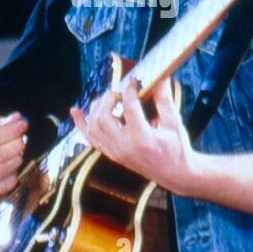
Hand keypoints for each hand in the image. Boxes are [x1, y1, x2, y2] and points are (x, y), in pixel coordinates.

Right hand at [0, 108, 27, 196]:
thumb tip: (17, 119)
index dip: (12, 130)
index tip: (23, 125)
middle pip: (0, 155)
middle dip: (16, 145)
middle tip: (22, 139)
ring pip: (2, 171)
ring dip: (15, 160)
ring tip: (18, 151)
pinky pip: (2, 187)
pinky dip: (12, 177)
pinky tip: (13, 166)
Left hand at [69, 67, 193, 193]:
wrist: (175, 174)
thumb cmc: (177, 148)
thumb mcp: (174, 122)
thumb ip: (164, 99)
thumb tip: (161, 77)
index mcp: (143, 137)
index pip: (129, 107)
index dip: (130, 89)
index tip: (133, 80)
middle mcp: (125, 146)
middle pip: (104, 117)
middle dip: (109, 99)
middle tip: (119, 91)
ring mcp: (116, 153)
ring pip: (94, 128)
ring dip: (96, 109)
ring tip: (106, 99)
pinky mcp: (112, 155)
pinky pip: (91, 139)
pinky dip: (81, 124)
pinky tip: (76, 111)